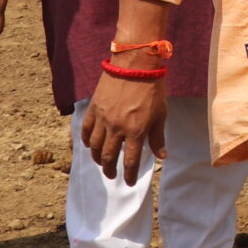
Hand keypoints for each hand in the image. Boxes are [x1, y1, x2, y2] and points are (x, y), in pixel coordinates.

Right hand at [83, 70, 167, 184]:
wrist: (135, 65)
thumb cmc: (152, 89)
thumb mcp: (160, 115)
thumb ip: (158, 138)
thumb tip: (161, 157)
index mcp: (136, 131)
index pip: (130, 161)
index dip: (128, 175)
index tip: (128, 182)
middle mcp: (117, 128)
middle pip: (108, 157)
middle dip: (109, 170)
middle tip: (111, 175)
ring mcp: (103, 119)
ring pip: (94, 146)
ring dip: (96, 158)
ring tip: (100, 162)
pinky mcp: (94, 108)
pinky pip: (86, 129)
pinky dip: (86, 140)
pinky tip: (89, 145)